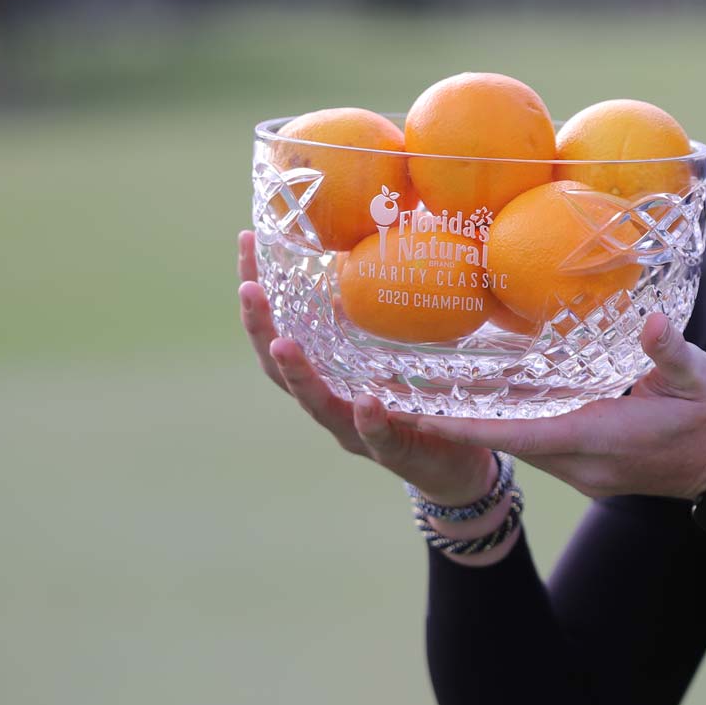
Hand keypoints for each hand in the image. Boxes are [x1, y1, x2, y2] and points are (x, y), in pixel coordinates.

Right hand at [236, 230, 493, 502]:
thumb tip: (364, 250)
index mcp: (325, 374)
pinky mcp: (391, 453)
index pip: (280, 328)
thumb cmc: (421, 399)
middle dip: (261, 327)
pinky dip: (367, 419)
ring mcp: (355, 432)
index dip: (261, 291)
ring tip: (283, 342)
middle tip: (249, 288)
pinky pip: (376, 436)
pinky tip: (365, 400)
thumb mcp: (395, 349)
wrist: (458, 462)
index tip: (247, 242)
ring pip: (317, 405)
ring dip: (298, 373)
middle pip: (280, 368)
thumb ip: (375, 313)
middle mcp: (329, 403)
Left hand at [381, 312, 705, 501]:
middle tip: (397, 389)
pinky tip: (484, 394)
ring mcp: (582, 469)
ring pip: (516, 441)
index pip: (519, 434)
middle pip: (503, 438)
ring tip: (424, 388)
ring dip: (475, 419)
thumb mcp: (699, 378)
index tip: (417, 410)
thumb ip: (669, 351)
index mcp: (599, 439)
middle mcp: (580, 462)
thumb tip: (653, 321)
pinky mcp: (587, 464)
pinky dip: (505, 420)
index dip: (467, 422)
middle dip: (452, 418)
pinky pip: (534, 441)